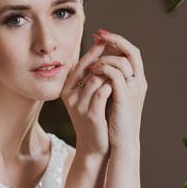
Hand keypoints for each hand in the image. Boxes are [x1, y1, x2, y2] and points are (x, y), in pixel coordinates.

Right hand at [61, 36, 111, 155]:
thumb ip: (90, 76)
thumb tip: (100, 48)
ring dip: (110, 77)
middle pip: (89, 69)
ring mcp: (79, 106)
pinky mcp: (90, 115)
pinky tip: (117, 90)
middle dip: (106, 64)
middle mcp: (69, 97)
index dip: (94, 52)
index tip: (105, 41)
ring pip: (96, 78)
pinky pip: (102, 92)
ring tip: (119, 81)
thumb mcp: (88, 96)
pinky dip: (112, 87)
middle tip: (119, 63)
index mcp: (67, 89)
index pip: (80, 64)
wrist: (96, 146)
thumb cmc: (96, 118)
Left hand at [87, 30, 146, 149]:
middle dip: (115, 40)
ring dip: (104, 58)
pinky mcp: (124, 97)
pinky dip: (102, 70)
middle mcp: (139, 82)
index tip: (102, 34)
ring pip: (121, 61)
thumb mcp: (113, 96)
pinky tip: (92, 73)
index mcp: (137, 80)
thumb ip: (110, 80)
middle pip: (132, 51)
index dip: (118, 41)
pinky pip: (114, 75)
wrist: (121, 141)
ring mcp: (133, 89)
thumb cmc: (115, 121)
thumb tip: (97, 64)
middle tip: (98, 35)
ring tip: (92, 63)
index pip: (132, 52)